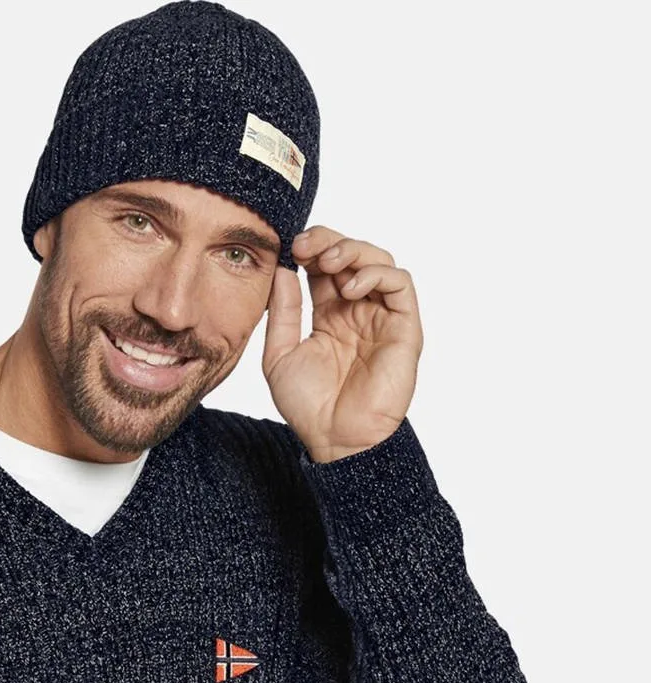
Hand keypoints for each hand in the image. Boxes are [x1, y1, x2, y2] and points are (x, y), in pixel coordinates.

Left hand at [262, 224, 423, 462]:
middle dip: (329, 241)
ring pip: (379, 261)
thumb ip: (283, 312)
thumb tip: (281, 270)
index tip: (291, 248)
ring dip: (354, 251)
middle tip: (306, 246)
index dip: (311, 249)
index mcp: (330, 315)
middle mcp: (358, 311)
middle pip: (352, 255)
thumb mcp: (279, 355)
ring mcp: (382, 317)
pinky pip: (400, 285)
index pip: (324, 266)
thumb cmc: (309, 407)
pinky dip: (377, 275)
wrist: (336, 440)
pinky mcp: (404, 328)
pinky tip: (351, 289)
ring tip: (329, 262)